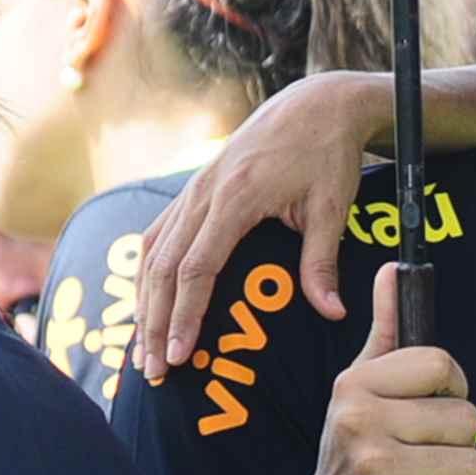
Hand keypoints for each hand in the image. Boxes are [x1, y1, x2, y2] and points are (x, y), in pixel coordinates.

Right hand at [135, 70, 392, 377]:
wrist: (314, 104)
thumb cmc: (327, 154)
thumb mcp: (332, 207)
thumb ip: (322, 262)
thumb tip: (331, 313)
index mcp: (236, 197)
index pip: (198, 267)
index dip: (185, 315)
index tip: (180, 354)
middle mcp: (204, 192)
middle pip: (165, 267)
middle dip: (155, 323)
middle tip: (152, 369)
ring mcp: (193, 188)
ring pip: (153, 252)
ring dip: (144, 303)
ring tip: (143, 348)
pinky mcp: (193, 189)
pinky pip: (159, 234)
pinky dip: (149, 273)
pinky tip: (147, 304)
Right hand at [291, 264, 475, 474]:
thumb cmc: (354, 448)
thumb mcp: (361, 387)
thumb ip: (384, 331)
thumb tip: (392, 270)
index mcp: (355, 383)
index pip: (442, 364)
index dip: (453, 387)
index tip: (435, 404)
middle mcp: (359, 420)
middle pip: (466, 418)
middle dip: (457, 442)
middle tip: (421, 455)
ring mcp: (374, 467)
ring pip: (472, 464)